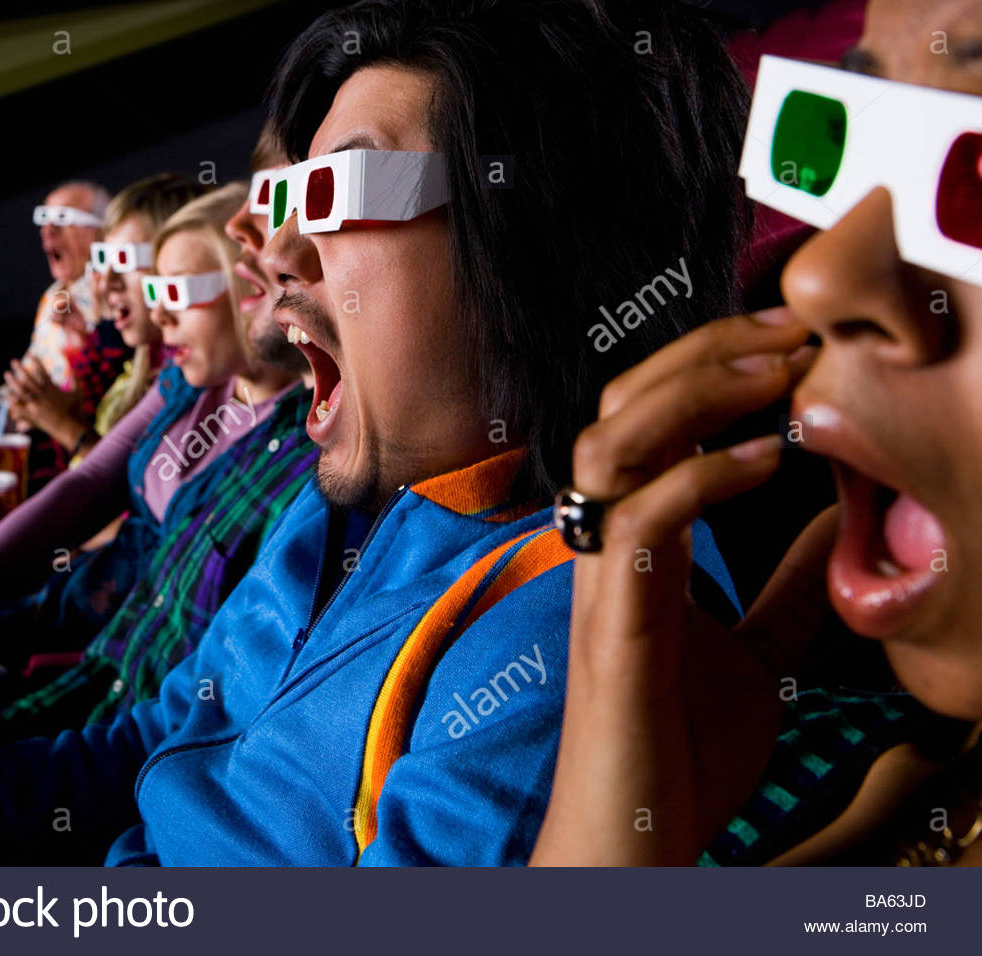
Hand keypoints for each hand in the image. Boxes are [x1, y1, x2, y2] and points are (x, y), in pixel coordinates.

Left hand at [4, 357, 82, 446]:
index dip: (37, 362)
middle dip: (20, 368)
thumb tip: (75, 368)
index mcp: (52, 389)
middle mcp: (42, 396)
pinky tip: (8, 397)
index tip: (31, 354)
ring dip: (12, 382)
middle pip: (28, 379)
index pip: (43, 372)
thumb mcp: (79, 393)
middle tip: (13, 361)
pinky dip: (13, 403)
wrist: (72, 431)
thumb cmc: (77, 411)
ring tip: (7, 374)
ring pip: (20, 392)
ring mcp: (36, 406)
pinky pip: (19, 409)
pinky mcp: (33, 417)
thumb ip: (76, 380)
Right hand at [533, 308, 833, 865]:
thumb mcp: (758, 653)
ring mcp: (603, 575)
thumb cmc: (683, 747)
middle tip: (788, 330)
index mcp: (638, 539)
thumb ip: (784, 587)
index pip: (648, 417)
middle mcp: (607, 541)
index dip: (712, 364)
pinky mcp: (615, 619)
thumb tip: (832, 527)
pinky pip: (642, 519)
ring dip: (693, 394)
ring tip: (773, 374)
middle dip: (703, 352)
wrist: (637, 833)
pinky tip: (765, 460)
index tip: (793, 339)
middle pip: (618, 405)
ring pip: (610, 443)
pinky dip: (701, 475)